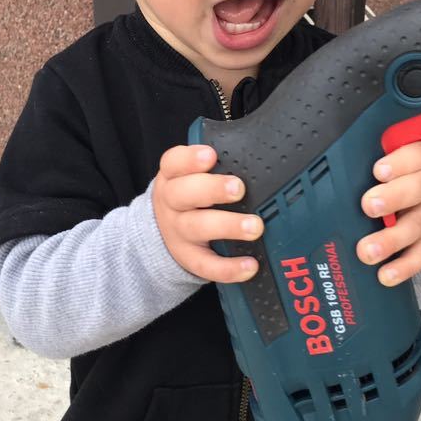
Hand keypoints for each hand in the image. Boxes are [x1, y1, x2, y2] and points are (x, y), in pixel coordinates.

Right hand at [152, 144, 262, 282]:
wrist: (160, 232)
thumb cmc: (191, 195)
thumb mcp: (191, 175)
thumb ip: (218, 164)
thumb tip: (260, 151)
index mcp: (173, 176)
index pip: (174, 163)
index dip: (190, 159)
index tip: (211, 155)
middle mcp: (172, 203)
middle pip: (184, 194)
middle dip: (212, 189)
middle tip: (239, 188)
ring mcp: (178, 232)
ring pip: (197, 227)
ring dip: (227, 226)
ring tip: (255, 227)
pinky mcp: (188, 258)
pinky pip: (206, 265)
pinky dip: (228, 268)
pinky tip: (251, 266)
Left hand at [356, 142, 420, 286]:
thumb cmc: (405, 172)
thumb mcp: (395, 156)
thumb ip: (371, 156)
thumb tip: (338, 165)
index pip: (417, 154)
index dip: (399, 163)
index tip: (378, 171)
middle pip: (418, 189)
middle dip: (393, 198)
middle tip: (368, 206)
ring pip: (417, 226)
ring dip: (392, 240)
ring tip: (368, 251)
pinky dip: (403, 267)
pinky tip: (386, 275)